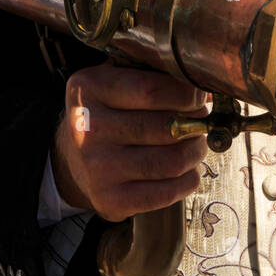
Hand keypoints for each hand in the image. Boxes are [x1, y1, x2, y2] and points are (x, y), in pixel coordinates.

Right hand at [51, 64, 210, 222]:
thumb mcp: (115, 80)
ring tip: (195, 144)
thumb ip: (152, 75)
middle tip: (201, 122)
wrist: (72, 158)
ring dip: (195, 152)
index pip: (152, 89)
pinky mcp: (109, 199)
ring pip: (171, 161)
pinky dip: (187, 181)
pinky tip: (187, 171)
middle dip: (196, 124)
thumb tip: (203, 88)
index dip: (187, 94)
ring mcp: (97, 167)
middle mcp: (88, 128)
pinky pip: (165, 193)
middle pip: (166, 127)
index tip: (200, 96)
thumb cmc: (107, 112)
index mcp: (88, 89)